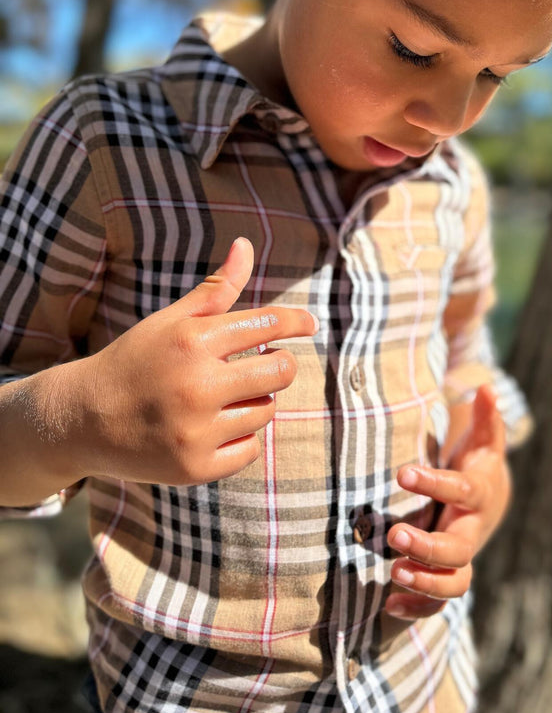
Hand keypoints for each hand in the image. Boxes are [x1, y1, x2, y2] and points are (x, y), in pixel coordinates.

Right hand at [54, 237, 316, 486]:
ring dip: (254, 402)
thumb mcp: (172, 320)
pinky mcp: (196, 467)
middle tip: (262, 364)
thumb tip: (246, 244)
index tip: (308, 324)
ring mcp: (196, 430)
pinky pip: (251, 449)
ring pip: (266, 411)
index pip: (269, 324)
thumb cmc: (137, 361)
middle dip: (278, 364)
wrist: (82, 419)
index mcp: (193, 341)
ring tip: (219, 398)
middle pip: (281, 371)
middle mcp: (197, 385)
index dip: (296, 322)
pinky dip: (239, 439)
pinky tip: (210, 428)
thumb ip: (217, 289)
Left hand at [384, 383, 509, 619]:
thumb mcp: (482, 440)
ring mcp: (463, 557)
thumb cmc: (477, 464)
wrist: (487, 503)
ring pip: (455, 582)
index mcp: (478, 494)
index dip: (435, 483)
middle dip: (429, 547)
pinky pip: (438, 604)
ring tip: (393, 573)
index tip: (403, 473)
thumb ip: (485, 417)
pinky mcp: (449, 577)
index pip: (461, 490)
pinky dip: (416, 608)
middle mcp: (472, 530)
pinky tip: (388, 605)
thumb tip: (485, 386)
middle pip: (460, 548)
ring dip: (425, 583)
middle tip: (394, 536)